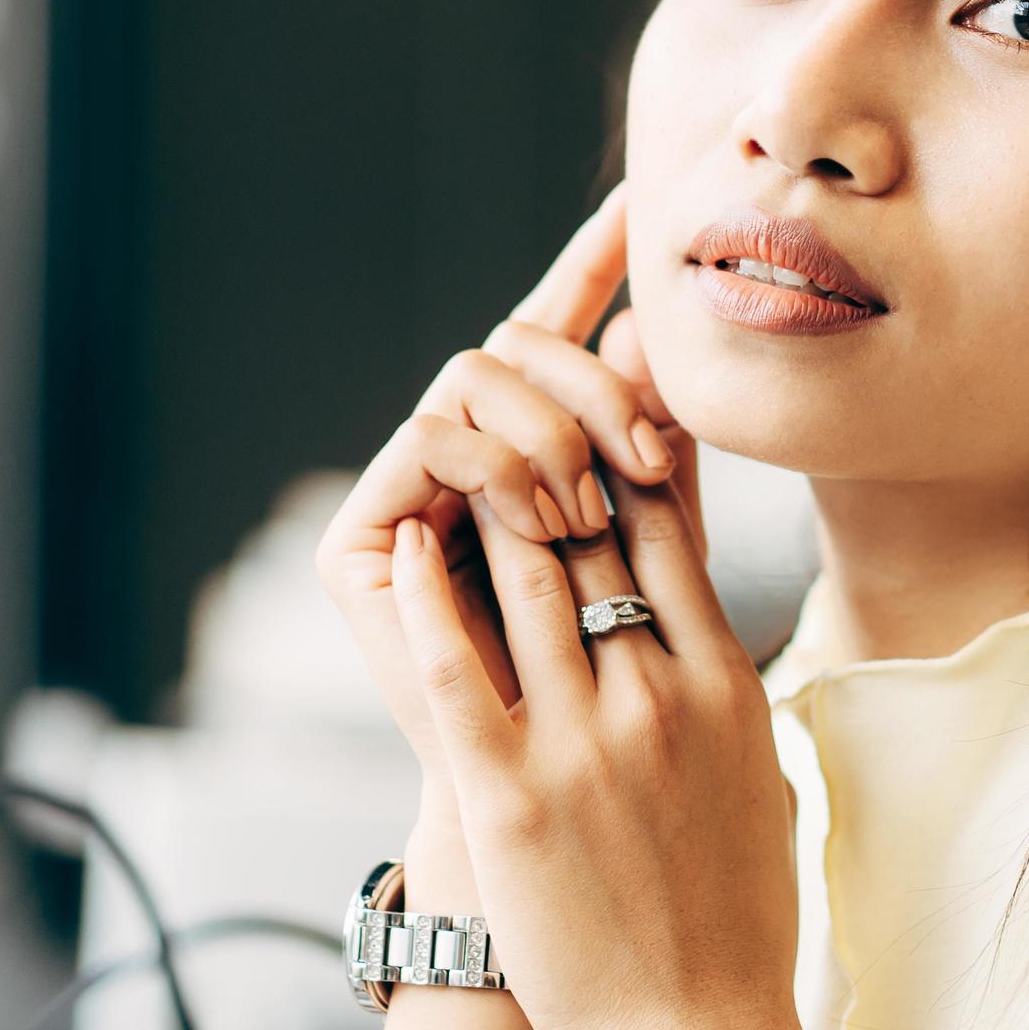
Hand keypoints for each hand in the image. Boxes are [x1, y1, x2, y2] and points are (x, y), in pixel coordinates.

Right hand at [315, 180, 684, 783]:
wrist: (573, 826)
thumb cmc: (626, 704)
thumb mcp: (664, 558)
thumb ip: (662, 456)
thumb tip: (666, 338)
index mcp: (530, 453)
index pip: (558, 336)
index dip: (588, 265)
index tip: (634, 203)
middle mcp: (459, 459)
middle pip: (517, 346)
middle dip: (594, 385)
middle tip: (651, 458)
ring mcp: (407, 494)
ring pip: (473, 378)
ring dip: (550, 433)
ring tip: (595, 514)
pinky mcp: (362, 540)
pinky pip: (430, 440)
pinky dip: (496, 465)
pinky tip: (548, 519)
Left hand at [375, 247, 807, 1029]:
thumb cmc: (737, 914)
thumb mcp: (760, 766)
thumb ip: (734, 672)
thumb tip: (712, 601)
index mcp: (728, 681)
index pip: (671, 523)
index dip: (627, 438)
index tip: (597, 381)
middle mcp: (660, 694)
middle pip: (599, 524)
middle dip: (553, 444)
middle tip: (512, 383)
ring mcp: (586, 741)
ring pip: (530, 572)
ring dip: (489, 493)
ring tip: (452, 439)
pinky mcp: (514, 796)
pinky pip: (462, 667)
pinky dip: (431, 593)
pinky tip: (408, 539)